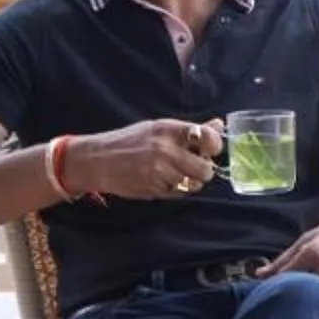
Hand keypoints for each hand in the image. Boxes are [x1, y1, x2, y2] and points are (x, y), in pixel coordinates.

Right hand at [65, 118, 222, 200]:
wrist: (98, 160)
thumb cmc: (130, 141)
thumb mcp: (158, 128)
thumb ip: (190, 130)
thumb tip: (219, 124)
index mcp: (168, 130)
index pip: (208, 138)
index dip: (215, 145)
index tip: (210, 148)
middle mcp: (166, 151)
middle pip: (205, 169)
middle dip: (204, 170)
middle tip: (194, 165)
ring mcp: (159, 172)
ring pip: (193, 184)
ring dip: (190, 181)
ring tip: (175, 172)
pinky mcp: (154, 189)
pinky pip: (178, 194)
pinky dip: (176, 189)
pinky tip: (163, 180)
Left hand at [266, 204, 318, 295]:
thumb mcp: (309, 239)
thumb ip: (284, 259)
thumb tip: (258, 276)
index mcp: (314, 253)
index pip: (285, 277)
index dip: (275, 286)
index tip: (270, 290)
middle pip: (300, 292)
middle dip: (293, 296)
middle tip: (290, 295)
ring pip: (318, 301)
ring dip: (311, 300)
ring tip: (310, 294)